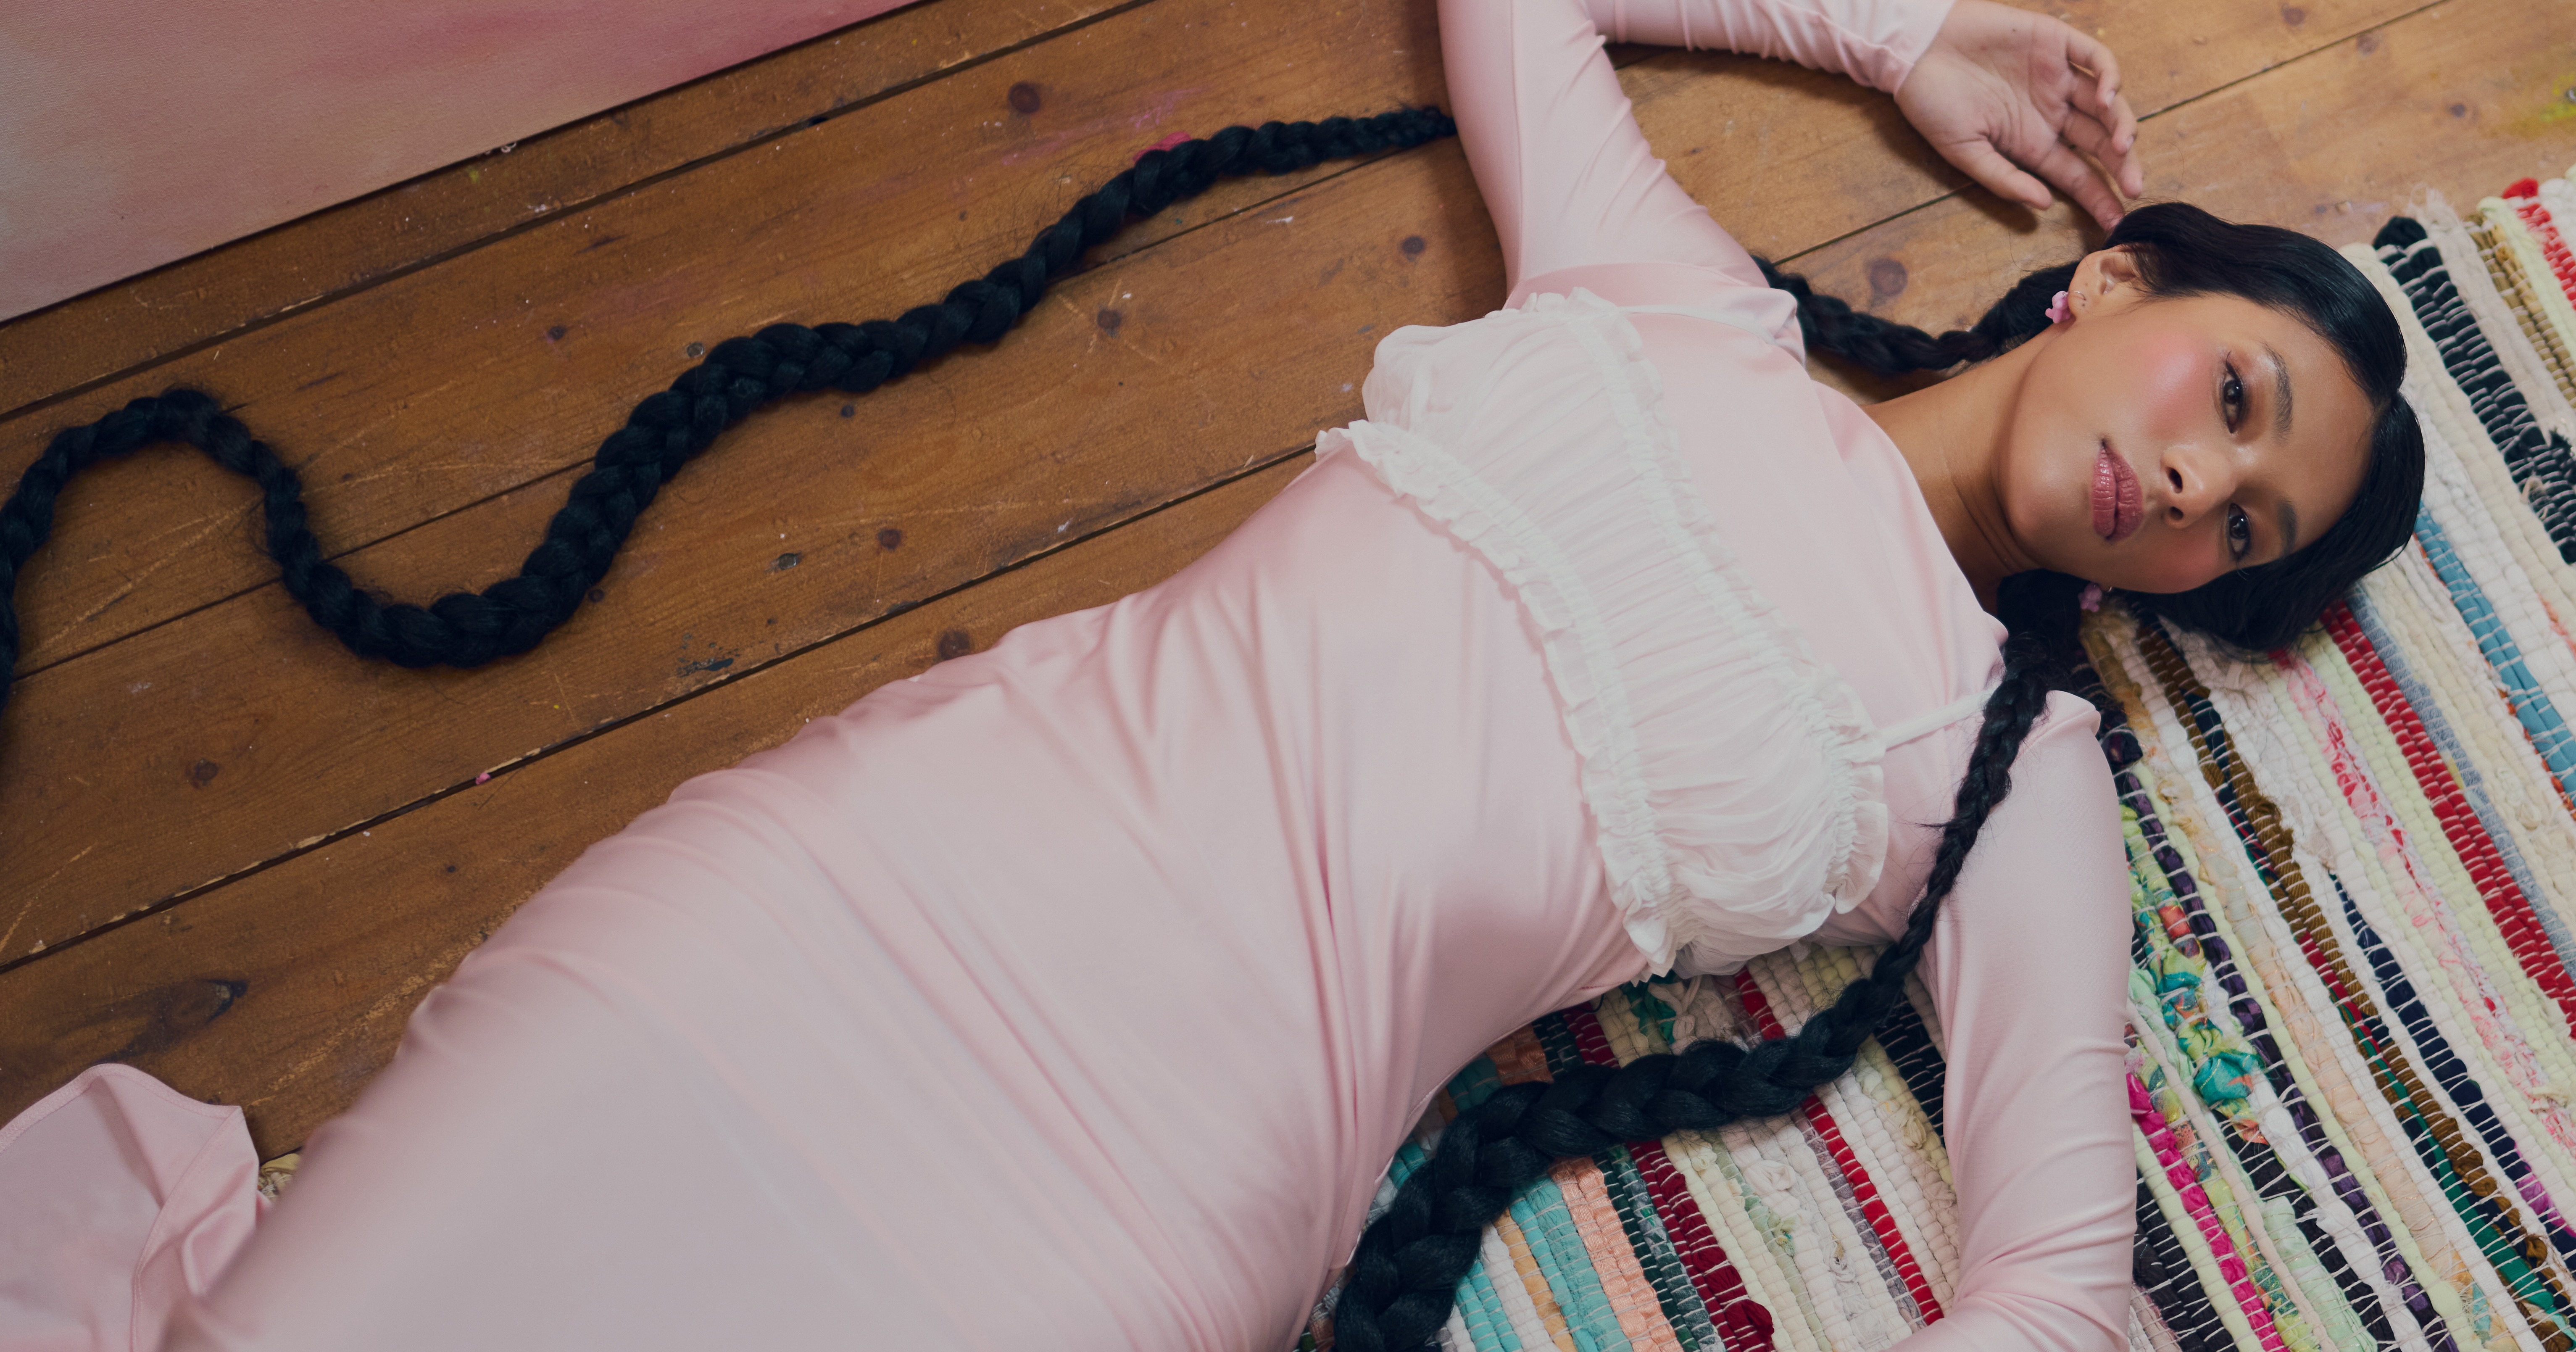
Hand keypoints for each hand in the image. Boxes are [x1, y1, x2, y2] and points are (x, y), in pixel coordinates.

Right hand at [1893, 0, 2143, 230]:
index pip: (2075, 174)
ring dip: (2121, 125)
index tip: (2116, 221)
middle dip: (2122, 166)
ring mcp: (2056, 77)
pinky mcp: (2056, 42)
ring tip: (2122, 146)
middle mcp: (2050, 111)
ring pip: (2105, 103)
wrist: (1915, 48)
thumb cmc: (1932, 102)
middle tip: (2134, 187)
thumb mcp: (1963, 152)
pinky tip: (2106, 98)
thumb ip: (2003, 179)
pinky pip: (2095, 58)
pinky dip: (2109, 77)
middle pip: (2099, 142)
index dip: (2098, 197)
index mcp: (2031, 142)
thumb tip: (2042, 205)